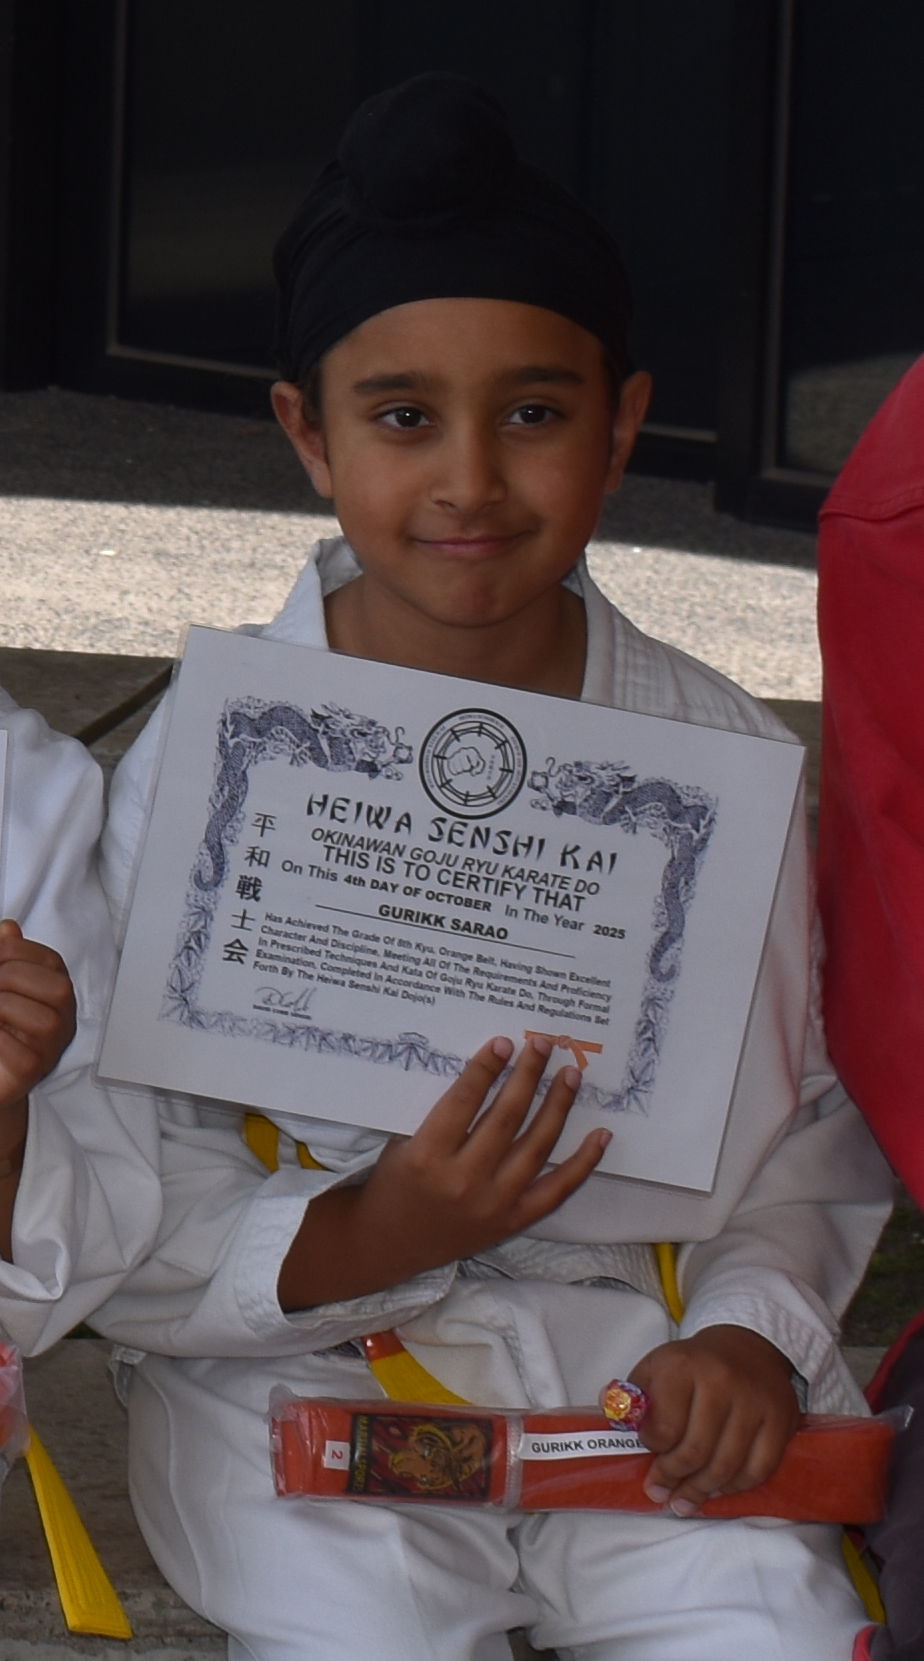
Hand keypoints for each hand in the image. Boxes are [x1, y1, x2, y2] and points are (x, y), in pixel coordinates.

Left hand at [0, 919, 76, 1113]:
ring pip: (40, 1019)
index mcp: (54, 988)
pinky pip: (18, 1051)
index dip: (7, 953)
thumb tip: (7, 928)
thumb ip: (5, 956)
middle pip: (49, 986)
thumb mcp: (0, 985)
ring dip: (2, 1010)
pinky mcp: (33, 1071)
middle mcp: (62, 1016)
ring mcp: (51, 1046)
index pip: (40, 957)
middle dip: (7, 980)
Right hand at [278, 1034, 610, 1309]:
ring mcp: (493, 1204)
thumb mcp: (404, 1142)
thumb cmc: (395, 1182)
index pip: (465, 1101)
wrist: (389, 1243)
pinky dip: (583, 1163)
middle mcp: (464, 1181)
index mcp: (428, 1156)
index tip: (504, 1043)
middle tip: (543, 1045)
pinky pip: (557, 1190)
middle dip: (528, 1076)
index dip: (486, 1069)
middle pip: (506, 1118)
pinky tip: (600, 1135)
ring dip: (557, 1107)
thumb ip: (443, 1114)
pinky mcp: (512, 1222)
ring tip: (570, 1075)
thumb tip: (490, 1071)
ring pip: (536, 1147)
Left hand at [630, 1324, 799, 1516]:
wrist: (746, 1345)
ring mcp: (754, 1401)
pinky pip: (757, 1470)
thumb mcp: (656, 1367)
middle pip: (695, 1452)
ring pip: (726, 1466)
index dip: (652, 1447)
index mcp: (683, 1365)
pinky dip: (735, 1487)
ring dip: (701, 1492)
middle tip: (661, 1492)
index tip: (648, 1451)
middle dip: (673, 1479)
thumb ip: (634, 1397)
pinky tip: (718, 1490)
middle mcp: (721, 1380)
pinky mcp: (780, 1419)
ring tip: (683, 1502)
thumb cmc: (693, 1364)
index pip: (664, 1427)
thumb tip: (614, 1419)